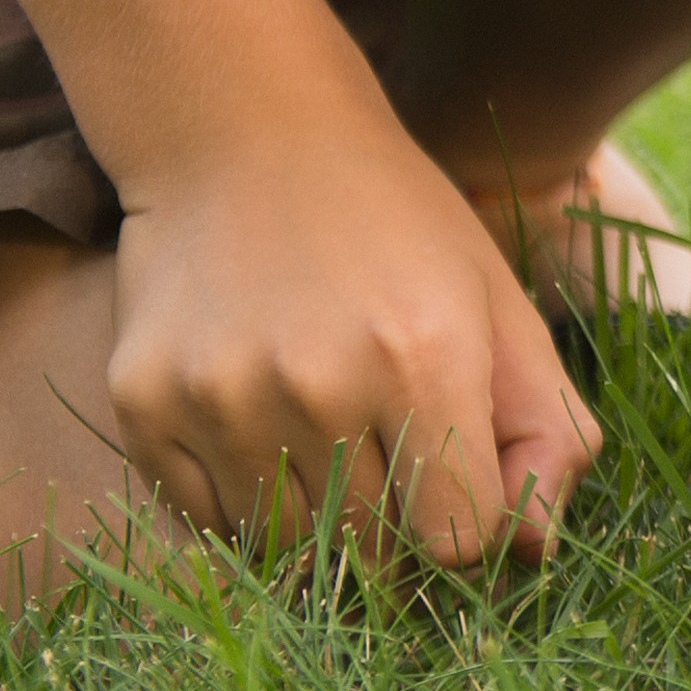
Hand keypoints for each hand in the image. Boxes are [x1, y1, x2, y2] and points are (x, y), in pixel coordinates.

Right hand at [106, 117, 598, 570]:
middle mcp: (318, 383)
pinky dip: (242, 502)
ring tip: (327, 433)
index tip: (460, 488)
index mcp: (426, 354)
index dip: (470, 529)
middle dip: (397, 531)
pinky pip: (205, 521)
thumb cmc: (397, 225)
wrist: (244, 138)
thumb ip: (546, 425)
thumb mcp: (500, 302)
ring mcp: (220, 399)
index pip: (458, 538)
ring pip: (284, 547)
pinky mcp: (144, 407)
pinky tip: (262, 424)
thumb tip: (537, 546)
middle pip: (370, 552)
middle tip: (392, 458)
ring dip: (317, 522)